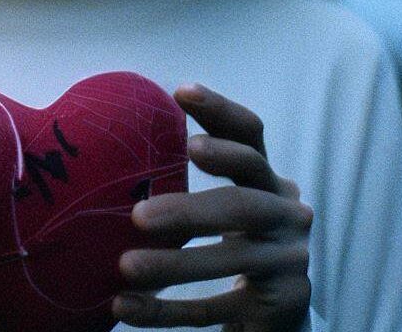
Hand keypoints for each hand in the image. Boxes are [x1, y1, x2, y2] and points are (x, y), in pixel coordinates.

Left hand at [113, 85, 312, 330]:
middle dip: (191, 208)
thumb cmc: (238, 246)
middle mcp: (289, 215)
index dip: (220, 112)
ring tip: (125, 266)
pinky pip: (216, 309)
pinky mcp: (282, 306)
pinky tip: (125, 306)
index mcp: (271, 182)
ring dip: (173, 265)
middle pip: (243, 203)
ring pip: (229, 260)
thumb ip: (194, 183)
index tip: (180, 92)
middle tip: (139, 215)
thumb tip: (112, 153)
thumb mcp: (228, 210)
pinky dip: (167, 311)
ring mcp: (290, 262)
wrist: (280, 316)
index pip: (252, 137)